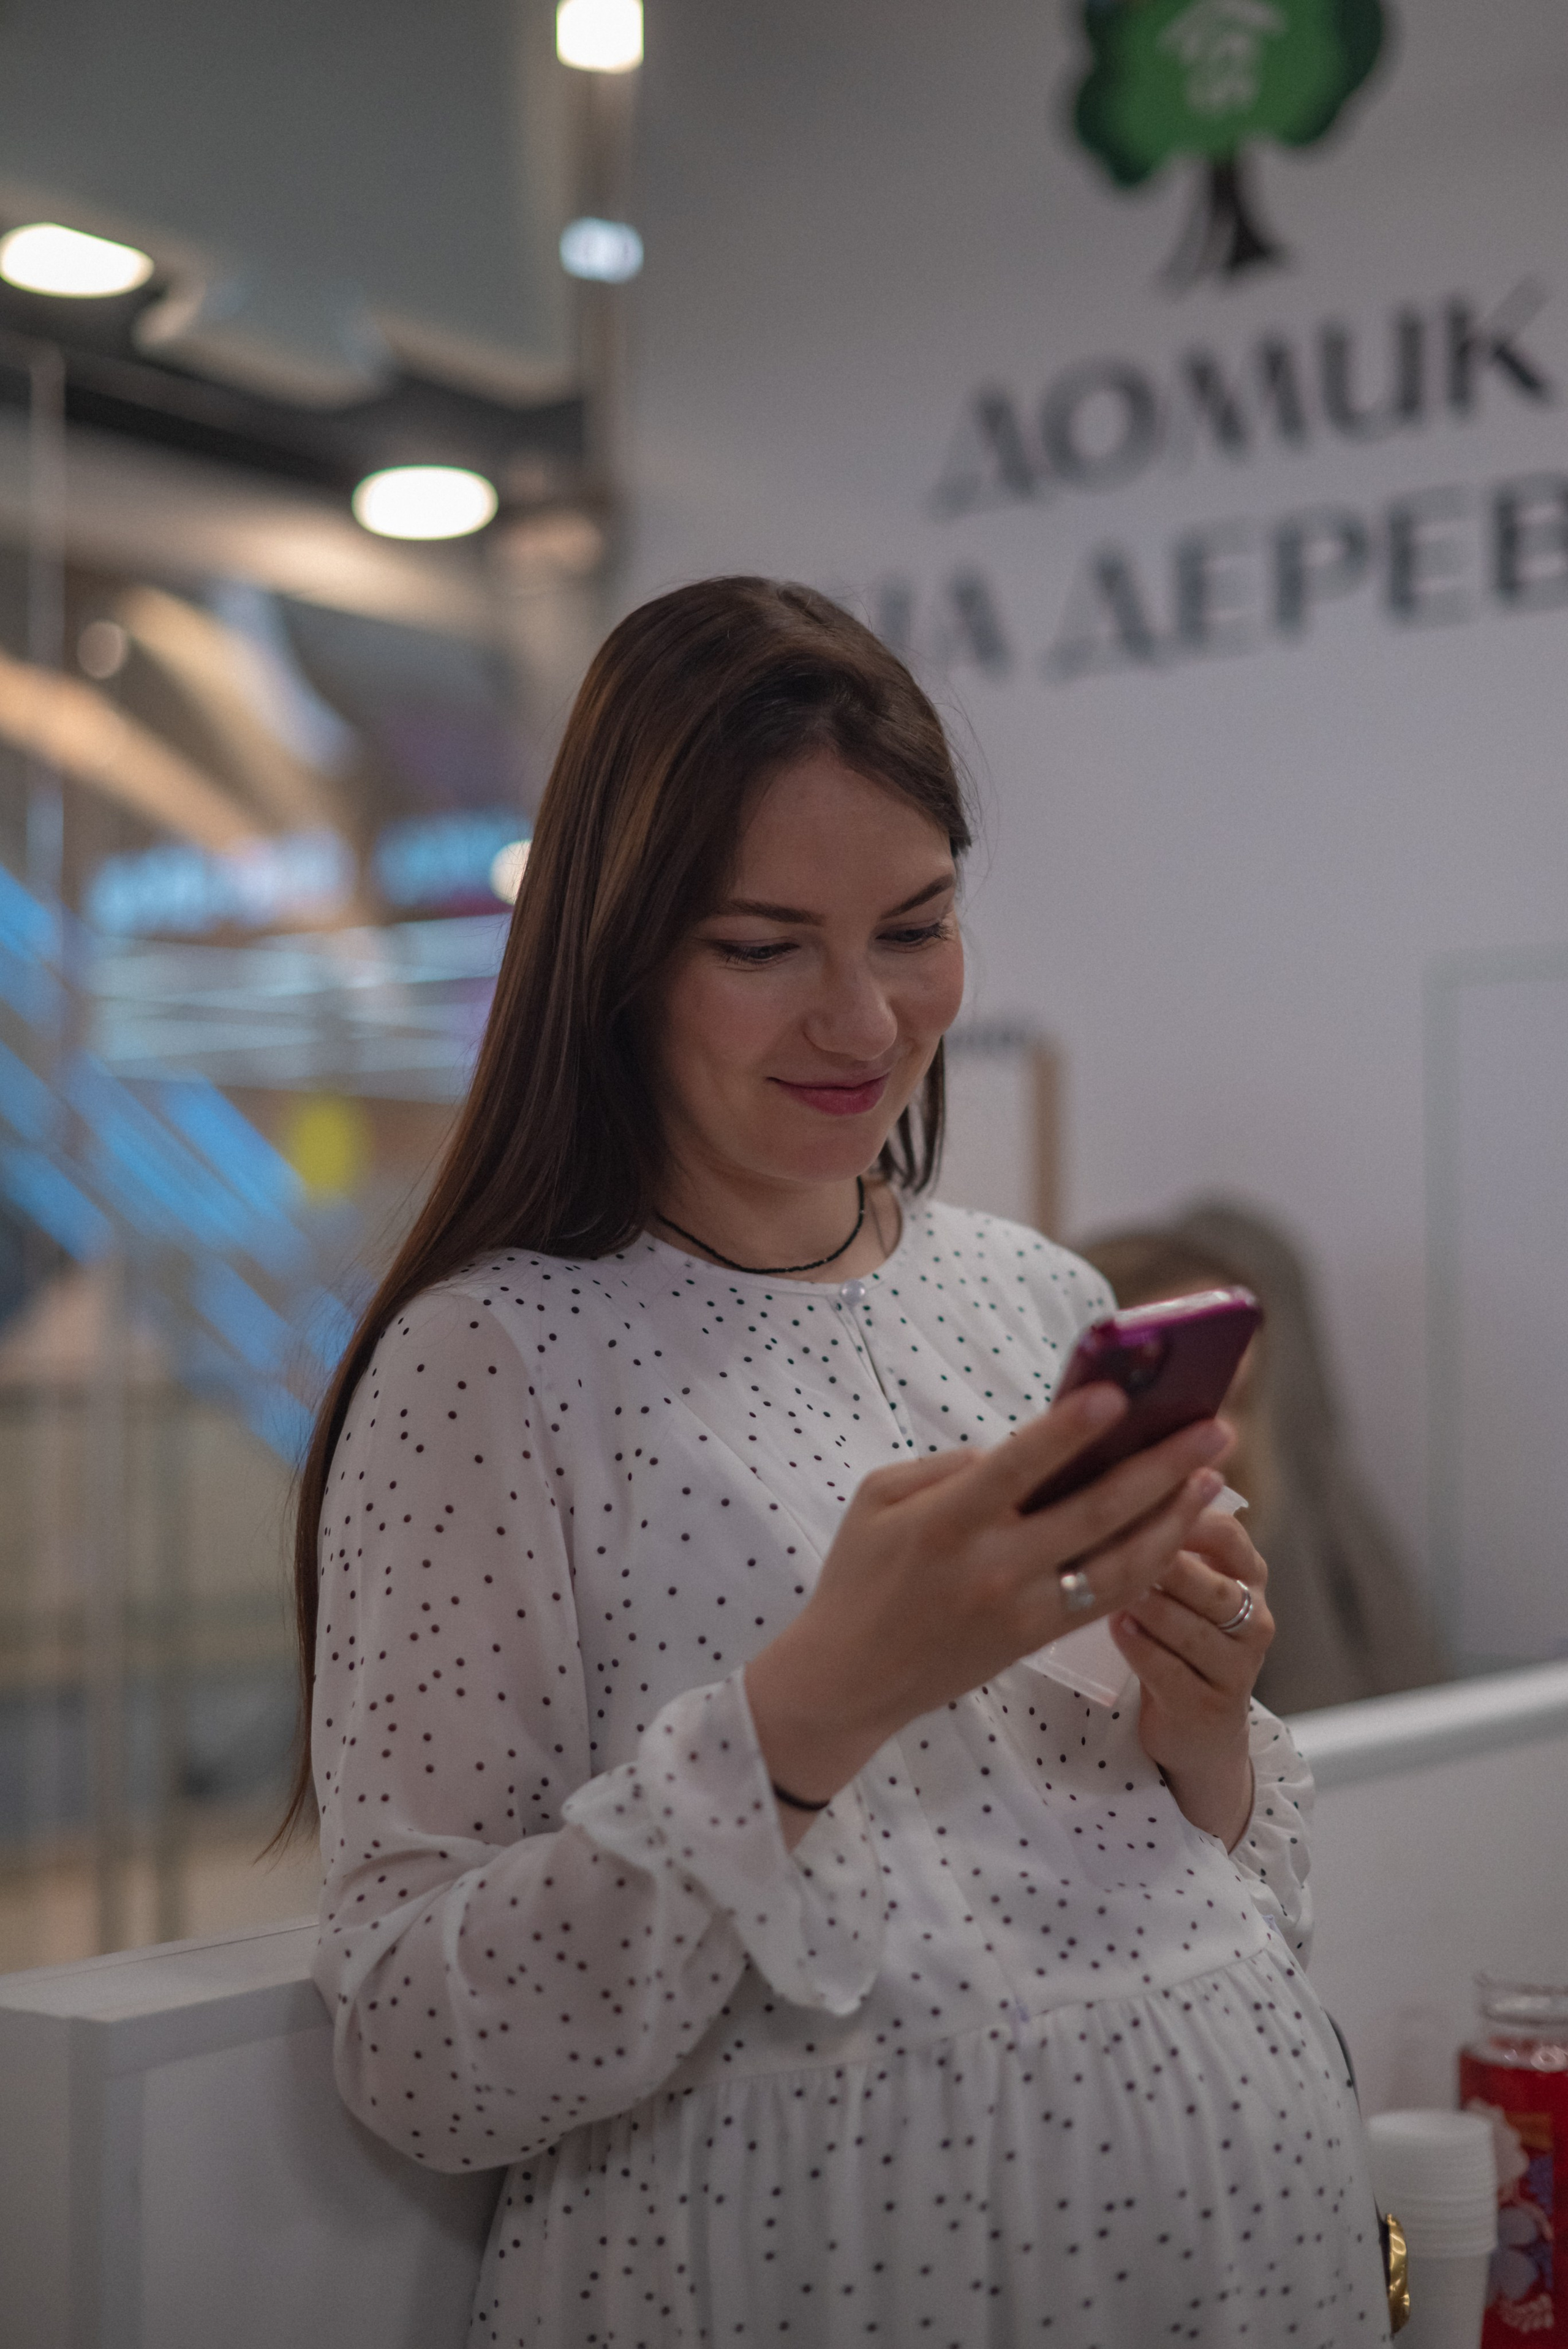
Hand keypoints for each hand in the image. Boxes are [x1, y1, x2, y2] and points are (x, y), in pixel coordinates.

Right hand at [745, 1383, 1232, 1844]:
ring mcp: (1021, 1608)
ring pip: (1119, 1562)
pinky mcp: (1037, 1637)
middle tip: (1212, 1430)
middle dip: (1161, 1468)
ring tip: (1214, 1480)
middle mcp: (992, 1568)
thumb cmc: (860, 1574)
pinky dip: (1148, 1562)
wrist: (850, 1677)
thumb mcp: (878, 1498)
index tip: (1119, 1394)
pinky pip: (1108, 1597)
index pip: (1018, 1467)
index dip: (1069, 1430)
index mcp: (946, 1523)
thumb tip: (1021, 1450)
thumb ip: (948, 1466)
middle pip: (1094, 1512)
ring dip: (1174, 1518)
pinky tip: (1177, 1530)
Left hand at [1108, 1508, 1273, 1848]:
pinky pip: (1170, 1672)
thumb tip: (1115, 1476)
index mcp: (1248, 1577)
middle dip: (1165, 1565)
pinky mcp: (1208, 1708)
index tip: (1133, 1500)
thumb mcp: (1183, 1587)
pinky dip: (1139, 1647)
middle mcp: (1254, 1619)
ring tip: (1111, 1587)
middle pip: (1210, 1585)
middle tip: (1115, 1544)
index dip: (1183, 1514)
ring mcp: (1237, 1668)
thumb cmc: (1176, 1636)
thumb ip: (1166, 1539)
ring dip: (1147, 1606)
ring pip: (1191, 1629)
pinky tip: (1116, 1627)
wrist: (1196, 1729)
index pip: (1227, 1534)